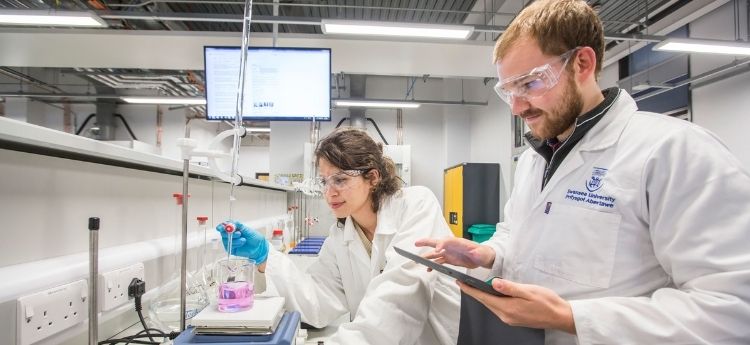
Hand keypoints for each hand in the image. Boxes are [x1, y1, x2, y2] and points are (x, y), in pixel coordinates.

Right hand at [216, 220, 269, 263]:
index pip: (223, 226)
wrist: (259, 246)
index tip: (222, 227)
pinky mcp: (231, 249)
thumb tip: (233, 222)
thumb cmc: (254, 237)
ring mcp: (230, 242)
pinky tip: (242, 243)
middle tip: (239, 233)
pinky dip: (236, 244)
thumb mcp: (247, 230)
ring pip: (226, 240)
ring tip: (243, 239)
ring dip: (235, 239)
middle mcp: (230, 235)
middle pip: (223, 233)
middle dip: (230, 233)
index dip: (221, 226)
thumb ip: (240, 226)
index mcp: (233, 228)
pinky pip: (229, 246)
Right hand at [415, 237, 495, 268]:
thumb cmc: (482, 252)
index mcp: (458, 242)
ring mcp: (450, 253)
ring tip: (418, 260)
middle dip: (426, 243)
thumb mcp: (478, 251)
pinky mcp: (450, 259)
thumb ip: (470, 250)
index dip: (440, 244)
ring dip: (427, 256)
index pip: (446, 241)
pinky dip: (433, 265)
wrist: (484, 258)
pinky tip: (428, 269)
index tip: (436, 250)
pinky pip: (439, 261)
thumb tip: (465, 250)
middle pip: (436, 243)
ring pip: (435, 254)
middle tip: (416, 243)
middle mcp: (451, 246)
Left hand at [458, 278, 575, 333]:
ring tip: (474, 286)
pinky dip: (492, 300)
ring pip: (491, 305)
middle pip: (485, 302)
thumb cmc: (547, 302)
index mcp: (508, 308)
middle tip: (463, 282)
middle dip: (474, 292)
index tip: (459, 283)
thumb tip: (493, 283)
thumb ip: (510, 287)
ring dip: (483, 296)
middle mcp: (506, 316)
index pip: (483, 297)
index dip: (470, 289)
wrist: (560, 316)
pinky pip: (499, 308)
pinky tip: (492, 294)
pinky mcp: (514, 319)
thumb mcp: (529, 291)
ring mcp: (510, 319)